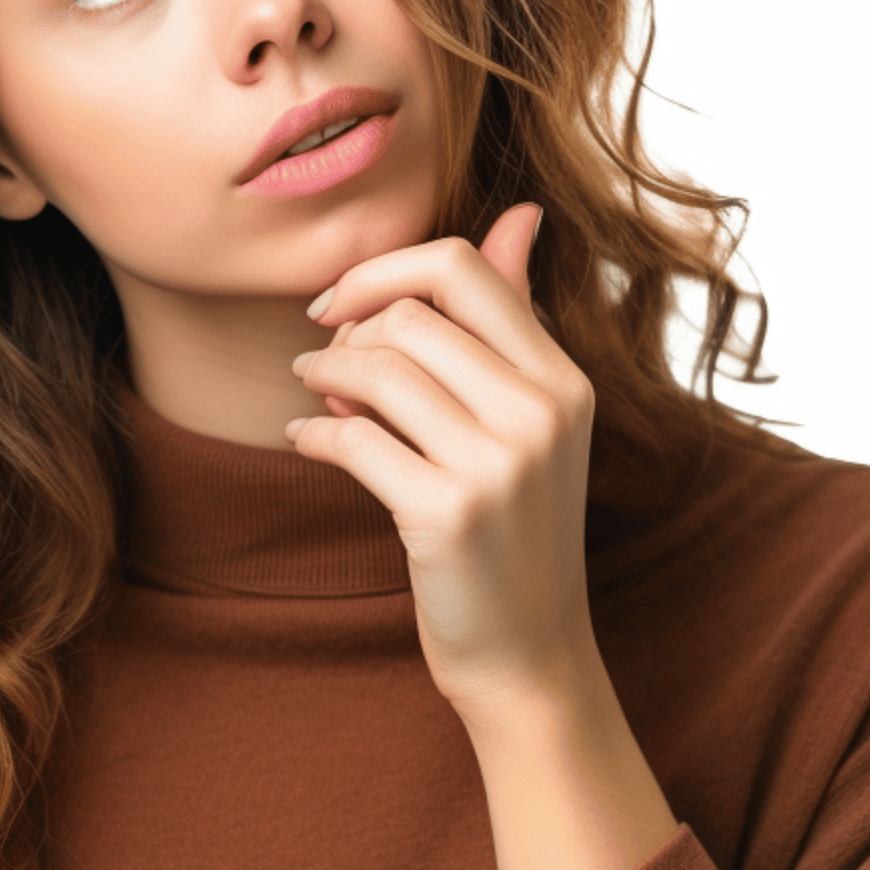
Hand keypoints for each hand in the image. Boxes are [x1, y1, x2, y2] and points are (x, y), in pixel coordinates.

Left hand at [285, 205, 596, 716]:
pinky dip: (312, 435)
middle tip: (324, 366)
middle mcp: (541, 413)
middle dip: (348, 332)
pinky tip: (306, 442)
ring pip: (377, 370)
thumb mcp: (533, 422)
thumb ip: (515, 320)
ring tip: (313, 399)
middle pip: (410, 314)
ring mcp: (499, 465)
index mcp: (563, 380)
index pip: (464, 267)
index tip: (340, 305)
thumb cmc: (515, 532)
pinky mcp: (448, 515)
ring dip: (322, 377)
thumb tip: (523, 214)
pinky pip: (352, 440)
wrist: (528, 656)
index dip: (384, 271)